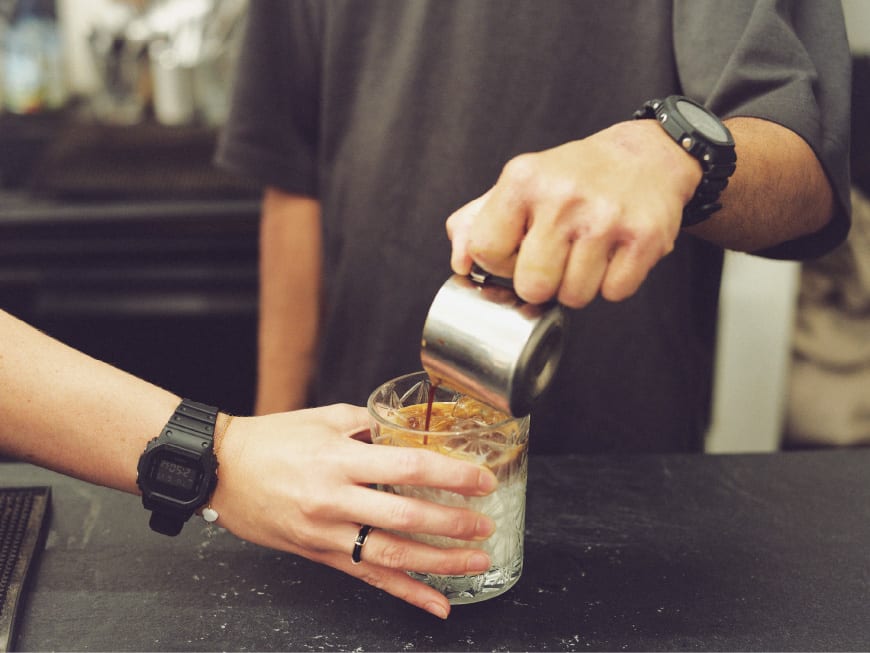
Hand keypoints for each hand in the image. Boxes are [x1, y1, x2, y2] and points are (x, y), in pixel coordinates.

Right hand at [209, 404, 498, 619]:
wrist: (220, 471)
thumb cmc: (271, 439)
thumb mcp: (325, 417)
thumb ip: (370, 423)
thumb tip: (410, 429)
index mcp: (339, 458)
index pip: (408, 468)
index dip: (451, 475)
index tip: (480, 480)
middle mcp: (334, 499)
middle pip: (406, 517)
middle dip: (453, 524)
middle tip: (486, 524)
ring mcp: (326, 532)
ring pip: (391, 555)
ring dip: (440, 564)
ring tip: (476, 561)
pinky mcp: (319, 554)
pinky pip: (368, 576)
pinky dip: (406, 594)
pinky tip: (436, 604)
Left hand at [447, 120, 700, 307]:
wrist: (645, 156)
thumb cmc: (572, 178)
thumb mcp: (519, 185)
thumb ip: (477, 223)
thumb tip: (460, 264)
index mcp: (523, 180)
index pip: (487, 252)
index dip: (500, 262)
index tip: (519, 248)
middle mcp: (563, 197)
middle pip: (532, 285)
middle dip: (542, 282)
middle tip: (556, 258)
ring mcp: (606, 218)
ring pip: (575, 297)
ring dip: (578, 286)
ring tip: (586, 254)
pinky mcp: (645, 237)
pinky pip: (615, 293)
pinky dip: (613, 283)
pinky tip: (613, 254)